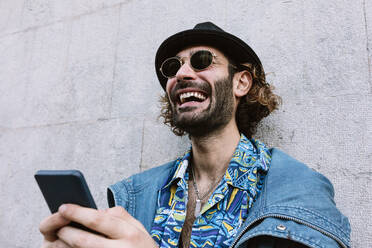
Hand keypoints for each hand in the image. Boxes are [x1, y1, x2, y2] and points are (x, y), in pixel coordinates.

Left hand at [39, 204, 158, 247]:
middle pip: (84, 241)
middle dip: (67, 232)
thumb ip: (121, 216)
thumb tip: (98, 211)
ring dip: (66, 246)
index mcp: (130, 233)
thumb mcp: (140, 229)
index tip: (64, 207)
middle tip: (58, 225)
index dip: (78, 213)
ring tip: (60, 239)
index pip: (99, 220)